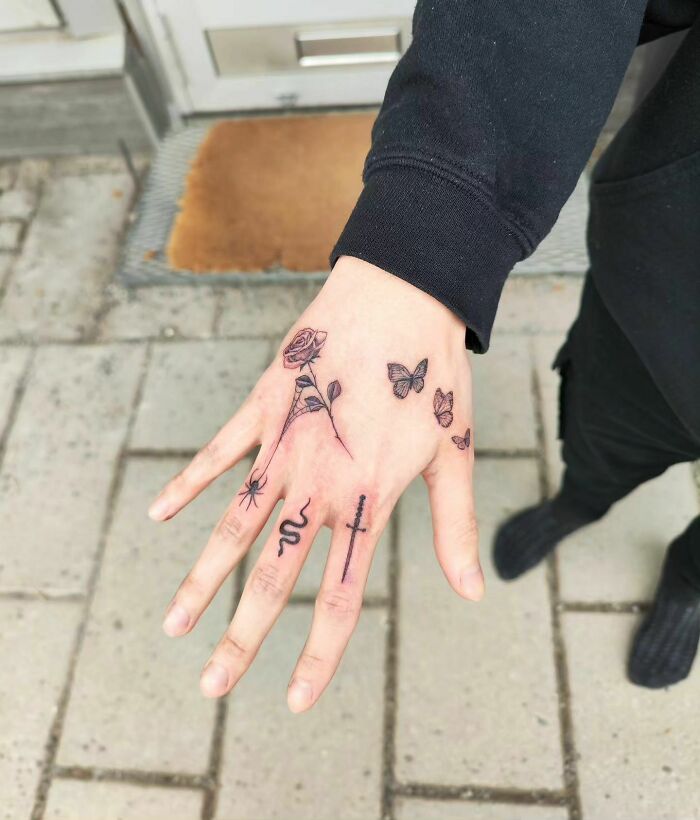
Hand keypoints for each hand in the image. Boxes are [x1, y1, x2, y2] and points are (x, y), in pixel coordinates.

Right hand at [148, 256, 482, 710]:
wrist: (403, 295)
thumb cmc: (432, 376)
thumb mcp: (453, 454)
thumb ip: (453, 528)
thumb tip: (475, 593)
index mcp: (368, 500)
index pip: (339, 598)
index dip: (317, 658)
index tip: (292, 702)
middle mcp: (318, 483)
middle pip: (273, 577)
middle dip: (241, 639)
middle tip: (210, 688)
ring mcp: (284, 445)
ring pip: (233, 526)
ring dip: (200, 580)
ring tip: (171, 625)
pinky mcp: (262, 408)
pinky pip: (215, 454)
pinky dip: (186, 485)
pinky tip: (157, 514)